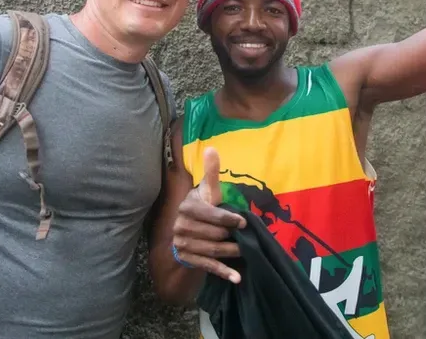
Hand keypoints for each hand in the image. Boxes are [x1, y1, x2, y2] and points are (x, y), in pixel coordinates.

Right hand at [171, 146, 245, 282]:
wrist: (189, 229)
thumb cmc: (204, 206)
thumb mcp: (209, 190)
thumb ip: (211, 171)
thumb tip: (212, 148)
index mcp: (187, 207)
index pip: (211, 214)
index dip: (228, 219)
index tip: (243, 222)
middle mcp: (180, 226)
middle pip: (213, 234)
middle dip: (231, 237)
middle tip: (245, 238)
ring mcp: (182, 244)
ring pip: (212, 250)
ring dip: (231, 253)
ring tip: (245, 251)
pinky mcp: (186, 259)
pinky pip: (207, 266)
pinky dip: (223, 273)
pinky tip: (237, 277)